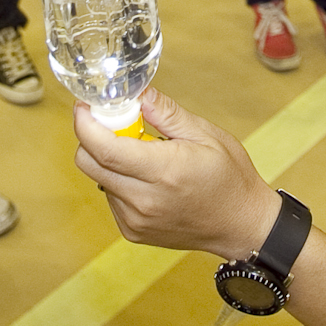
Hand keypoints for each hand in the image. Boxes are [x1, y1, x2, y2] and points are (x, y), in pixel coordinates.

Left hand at [72, 87, 279, 260]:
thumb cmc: (230, 178)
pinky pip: (110, 197)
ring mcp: (135, 219)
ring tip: (145, 156)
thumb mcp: (206, 135)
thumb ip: (167, 113)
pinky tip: (148, 180)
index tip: (85, 107)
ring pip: (98, 178)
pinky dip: (119, 181)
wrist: (241, 225)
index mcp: (164, 171)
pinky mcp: (132, 231)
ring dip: (110, 160)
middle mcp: (144, 199)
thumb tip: (138, 94)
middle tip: (119, 125)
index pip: (104, 147)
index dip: (85, 123)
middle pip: (88, 162)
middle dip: (93, 137)